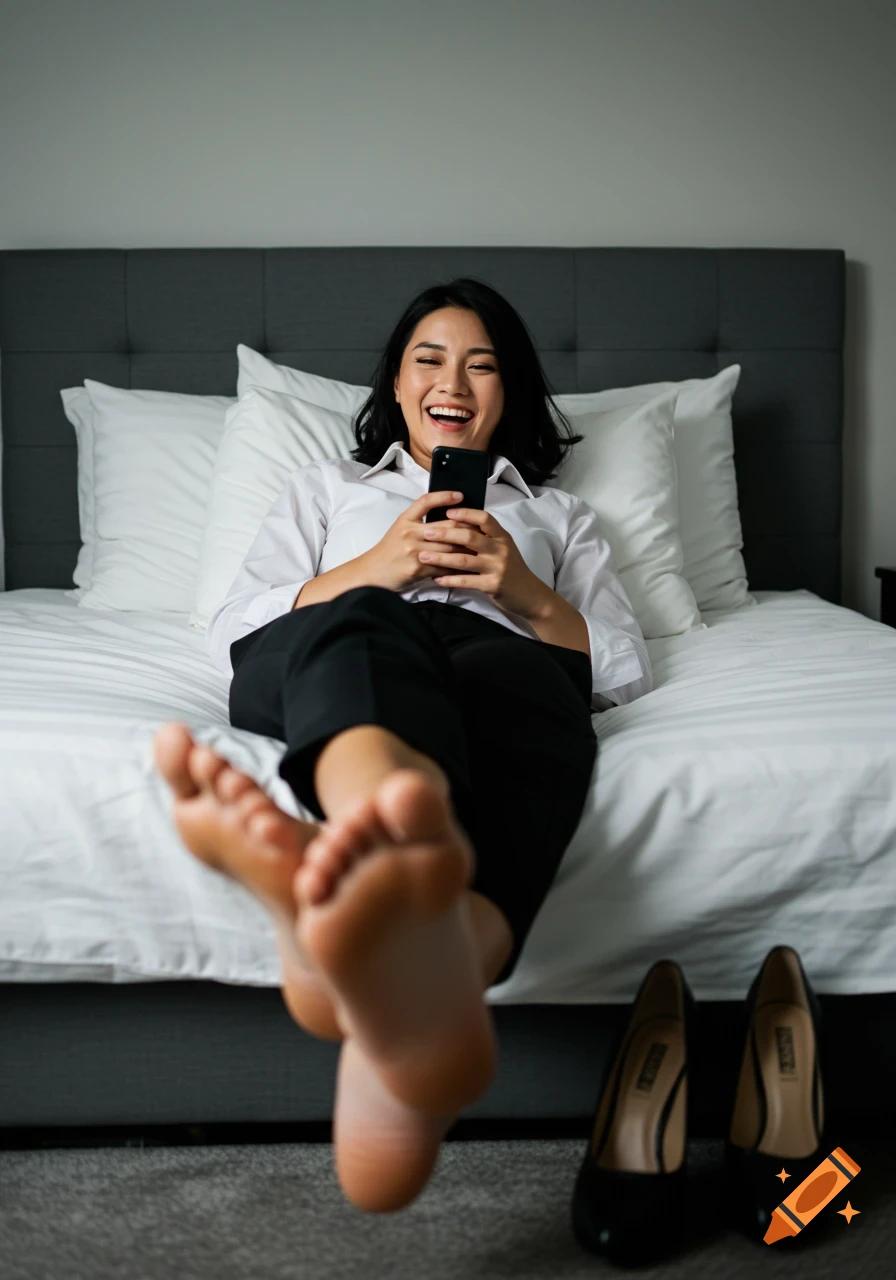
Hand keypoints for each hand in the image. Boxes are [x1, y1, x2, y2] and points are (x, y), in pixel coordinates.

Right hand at [360, 488, 469, 592]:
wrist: (372, 573)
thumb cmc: (389, 551)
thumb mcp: (400, 529)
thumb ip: (419, 522)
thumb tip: (447, 518)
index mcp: (405, 519)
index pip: (426, 501)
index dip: (444, 496)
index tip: (460, 495)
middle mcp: (409, 532)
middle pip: (446, 526)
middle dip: (467, 528)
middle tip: (481, 529)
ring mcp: (414, 550)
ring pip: (449, 547)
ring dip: (466, 549)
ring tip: (480, 548)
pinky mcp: (418, 568)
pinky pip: (443, 566)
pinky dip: (456, 567)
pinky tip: (466, 566)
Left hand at [418, 506, 549, 618]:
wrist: (529, 595)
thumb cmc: (511, 569)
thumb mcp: (503, 548)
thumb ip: (485, 537)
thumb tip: (457, 524)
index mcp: (502, 537)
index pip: (484, 518)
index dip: (465, 514)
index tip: (447, 512)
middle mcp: (500, 549)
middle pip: (470, 537)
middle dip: (445, 533)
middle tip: (426, 532)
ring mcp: (497, 568)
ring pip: (463, 560)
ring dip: (441, 558)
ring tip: (423, 556)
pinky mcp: (492, 585)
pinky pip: (466, 581)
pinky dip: (449, 579)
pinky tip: (436, 578)